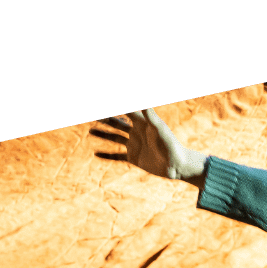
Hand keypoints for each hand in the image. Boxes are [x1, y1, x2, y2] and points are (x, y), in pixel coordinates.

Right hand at [91, 108, 208, 186]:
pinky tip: (96, 153)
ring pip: (114, 138)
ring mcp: (134, 146)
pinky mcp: (134, 158)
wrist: (177, 166)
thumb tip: (143, 102)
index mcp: (142, 123)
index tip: (103, 105)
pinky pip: (117, 156)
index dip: (115, 107)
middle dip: (104, 118)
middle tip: (92, 116)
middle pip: (116, 123)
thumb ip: (150, 114)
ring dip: (102, 134)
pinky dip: (107, 155)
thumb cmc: (171, 145)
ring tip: (90, 131)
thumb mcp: (160, 129)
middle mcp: (136, 133)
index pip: (126, 111)